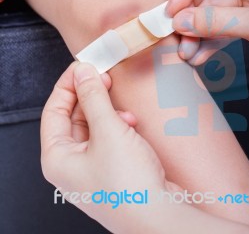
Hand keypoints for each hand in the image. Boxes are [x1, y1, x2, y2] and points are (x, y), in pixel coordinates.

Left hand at [41, 62, 248, 233]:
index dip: (67, 85)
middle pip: (73, 117)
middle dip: (90, 96)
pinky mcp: (111, 168)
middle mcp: (70, 164)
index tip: (82, 66)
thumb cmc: (129, 183)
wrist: (161, 216)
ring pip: (93, 126)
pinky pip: (108, 137)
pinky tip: (131, 124)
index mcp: (57, 157)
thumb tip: (82, 70)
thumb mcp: (108, 130)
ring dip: (107, 111)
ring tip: (122, 108)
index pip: (53, 110)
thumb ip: (94, 97)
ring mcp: (91, 167)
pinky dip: (118, 126)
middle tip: (104, 76)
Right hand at [167, 0, 248, 62]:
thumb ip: (219, 21)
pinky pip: (229, 20)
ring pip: (216, 6)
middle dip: (191, 15)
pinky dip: (215, 36)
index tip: (171, 13)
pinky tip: (201, 53)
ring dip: (200, 31)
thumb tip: (180, 22)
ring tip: (187, 53)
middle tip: (176, 38)